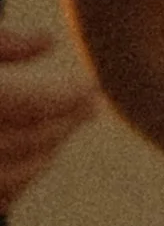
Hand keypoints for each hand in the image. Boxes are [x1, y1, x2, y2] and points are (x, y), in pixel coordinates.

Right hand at [0, 28, 99, 206]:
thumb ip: (0, 43)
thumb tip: (48, 40)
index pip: (31, 102)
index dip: (67, 96)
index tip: (92, 87)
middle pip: (27, 140)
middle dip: (63, 123)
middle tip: (91, 107)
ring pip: (10, 177)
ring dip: (44, 155)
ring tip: (63, 132)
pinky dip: (13, 185)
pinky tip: (28, 166)